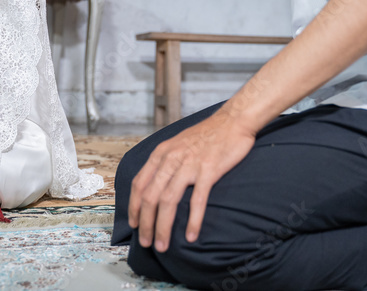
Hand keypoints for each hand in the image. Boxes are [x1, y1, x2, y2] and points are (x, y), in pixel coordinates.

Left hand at [128, 107, 254, 251]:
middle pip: (150, 197)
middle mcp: (171, 158)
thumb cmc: (206, 135)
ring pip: (168, 201)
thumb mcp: (178, 143)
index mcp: (161, 153)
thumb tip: (155, 185)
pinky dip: (192, 220)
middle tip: (146, 243)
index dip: (134, 207)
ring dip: (163, 227)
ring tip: (162, 246)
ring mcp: (190, 164)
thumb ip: (166, 162)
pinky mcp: (209, 170)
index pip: (139, 184)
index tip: (134, 225)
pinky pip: (197, 200)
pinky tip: (190, 236)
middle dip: (145, 224)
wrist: (232, 121)